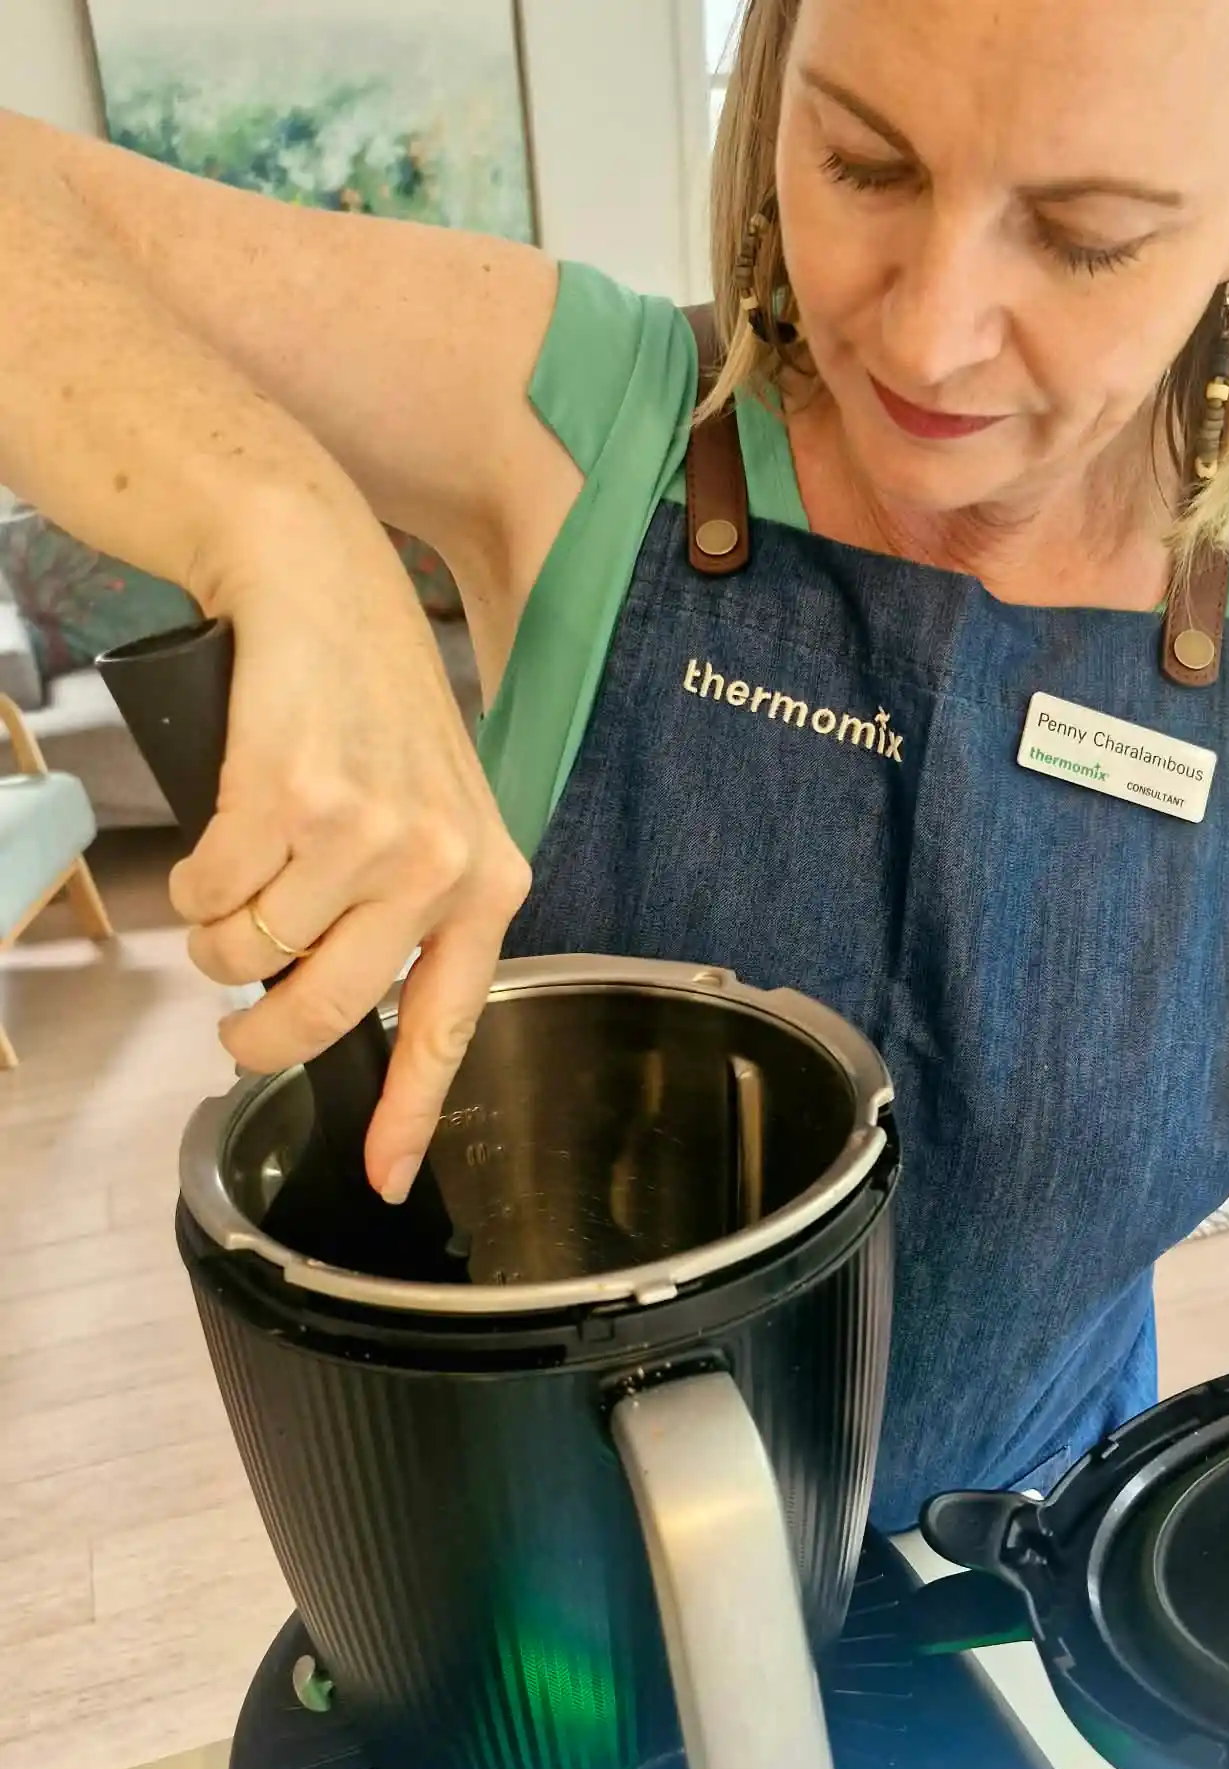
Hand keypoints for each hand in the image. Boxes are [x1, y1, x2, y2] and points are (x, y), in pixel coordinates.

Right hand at [168, 507, 528, 1200]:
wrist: (320, 583)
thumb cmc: (370, 704)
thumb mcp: (433, 812)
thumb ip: (413, 911)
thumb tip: (351, 1011)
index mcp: (487, 882)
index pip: (448, 1026)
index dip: (408, 1115)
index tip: (386, 1177)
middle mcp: (436, 866)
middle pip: (319, 1012)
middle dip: (255, 1037)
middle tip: (235, 1024)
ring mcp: (365, 832)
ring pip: (248, 954)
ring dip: (216, 937)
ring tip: (234, 883)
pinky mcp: (288, 798)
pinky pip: (209, 895)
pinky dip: (192, 881)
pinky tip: (217, 839)